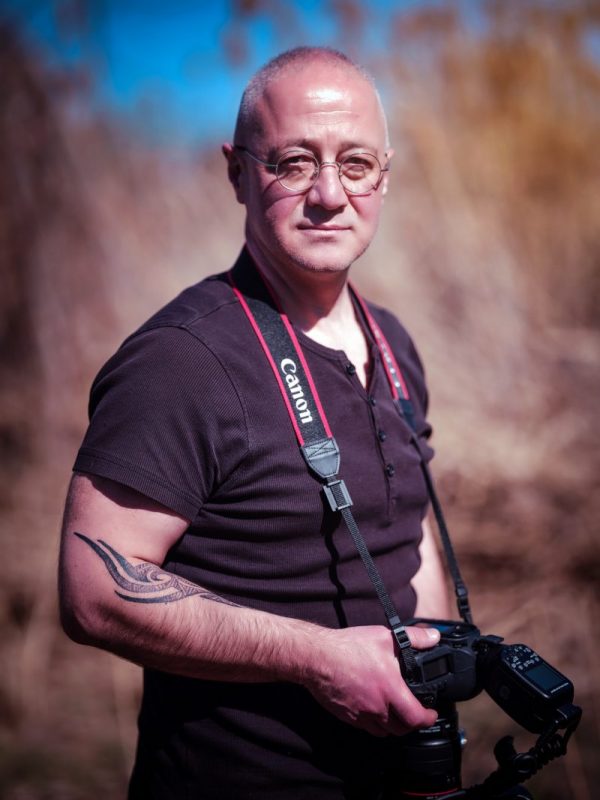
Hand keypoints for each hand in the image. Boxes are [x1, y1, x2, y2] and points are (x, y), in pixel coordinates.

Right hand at [303, 624, 439, 736]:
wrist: (317, 657)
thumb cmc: (349, 646)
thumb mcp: (384, 636)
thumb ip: (414, 637)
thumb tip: (434, 637)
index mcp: (390, 690)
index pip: (416, 718)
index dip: (428, 719)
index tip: (431, 713)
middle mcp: (377, 707)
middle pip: (401, 730)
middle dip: (411, 723)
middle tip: (414, 712)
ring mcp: (361, 715)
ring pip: (383, 731)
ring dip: (393, 725)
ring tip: (395, 712)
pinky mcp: (348, 716)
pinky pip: (366, 727)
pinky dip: (375, 723)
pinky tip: (374, 708)